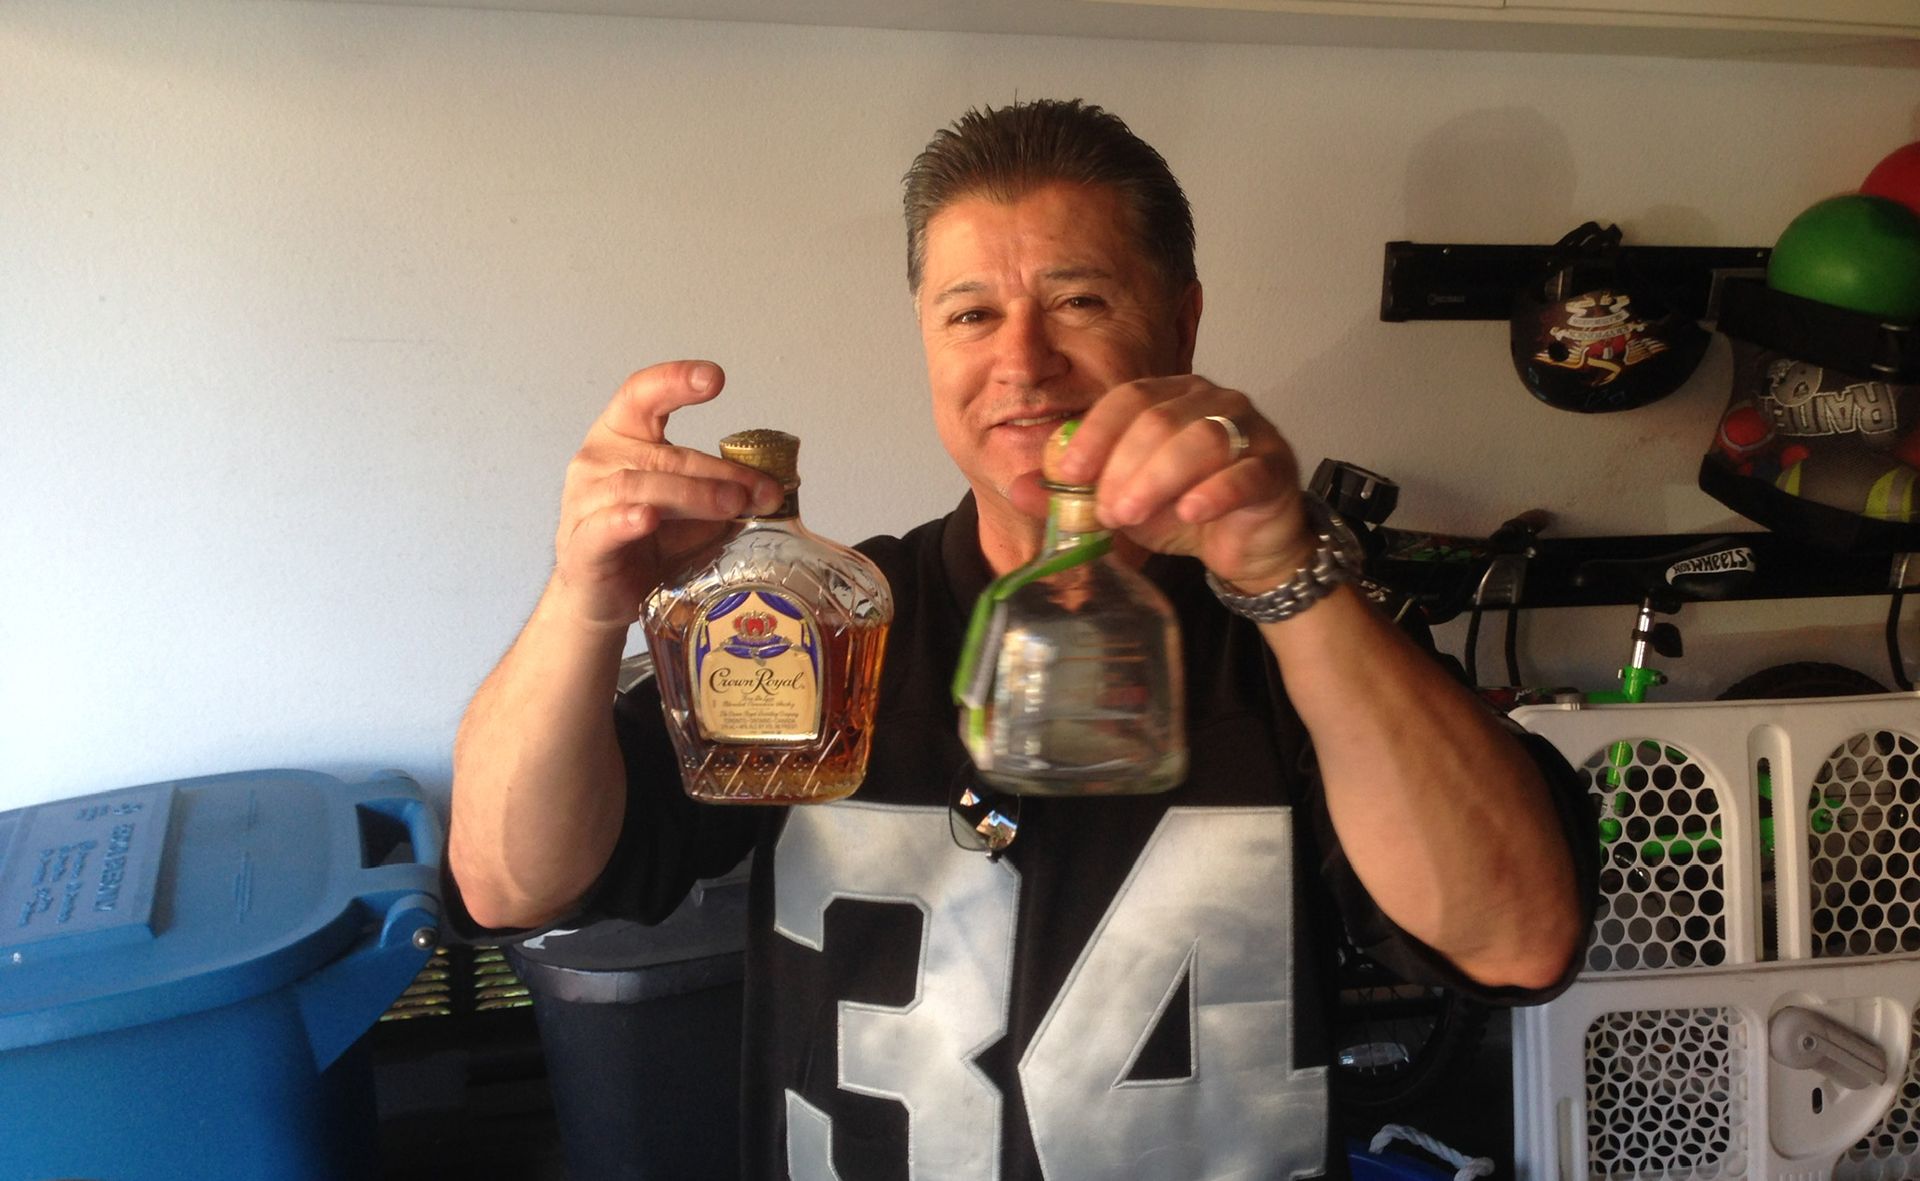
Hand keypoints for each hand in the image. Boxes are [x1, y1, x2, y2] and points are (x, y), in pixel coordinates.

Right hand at [550, 361, 782, 628]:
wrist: (605, 598)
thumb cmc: (647, 544)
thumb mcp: (692, 509)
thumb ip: (723, 492)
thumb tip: (775, 490)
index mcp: (623, 436)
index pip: (644, 395)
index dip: (675, 381)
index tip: (715, 378)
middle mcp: (598, 460)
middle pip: (663, 455)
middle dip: (719, 470)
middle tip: (760, 490)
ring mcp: (584, 501)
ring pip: (639, 487)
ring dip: (693, 495)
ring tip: (731, 505)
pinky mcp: (582, 545)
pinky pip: (605, 526)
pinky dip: (627, 520)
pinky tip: (647, 518)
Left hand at [1028, 375, 1312, 589]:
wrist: (1244, 547)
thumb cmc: (1181, 513)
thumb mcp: (1120, 503)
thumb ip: (1071, 495)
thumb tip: (1018, 487)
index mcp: (1169, 397)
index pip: (1126, 399)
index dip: (1094, 434)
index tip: (1068, 474)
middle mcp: (1211, 401)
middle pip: (1158, 420)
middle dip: (1122, 468)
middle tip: (1106, 511)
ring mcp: (1249, 429)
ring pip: (1200, 440)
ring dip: (1158, 479)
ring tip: (1133, 516)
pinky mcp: (1276, 466)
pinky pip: (1244, 471)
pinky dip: (1214, 492)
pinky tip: (1190, 513)